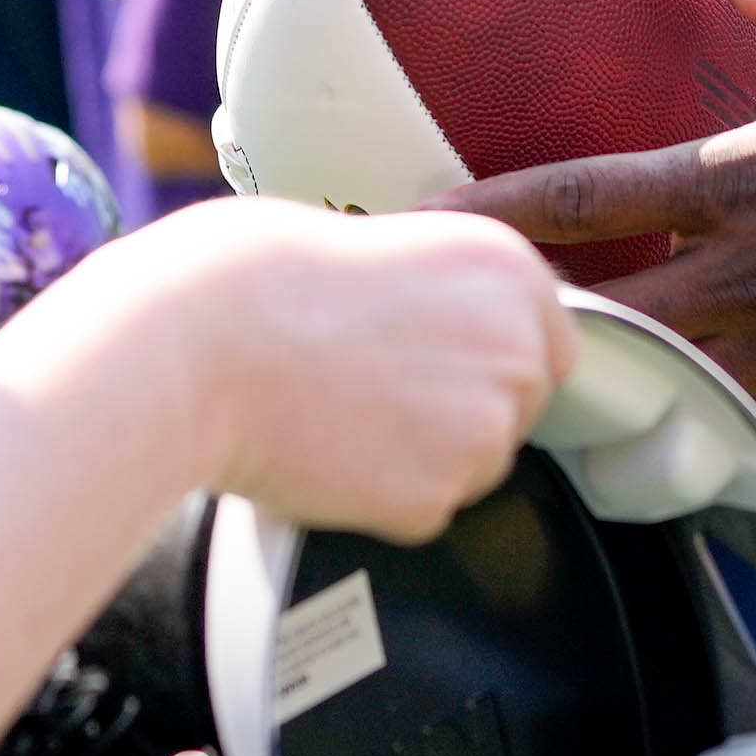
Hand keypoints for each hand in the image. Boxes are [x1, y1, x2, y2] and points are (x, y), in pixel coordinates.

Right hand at [84, 200, 574, 541]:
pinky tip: (325, 450)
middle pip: (517, 408)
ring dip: (419, 455)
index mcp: (510, 270)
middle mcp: (516, 349)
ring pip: (472, 466)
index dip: (489, 359)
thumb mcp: (382, 244)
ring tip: (336, 412)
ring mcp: (483, 430)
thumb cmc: (263, 278)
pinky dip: (378, 497)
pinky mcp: (436, 498)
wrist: (206, 338)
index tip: (441, 363)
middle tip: (372, 389)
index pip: (548, 343)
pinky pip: (421, 511)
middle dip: (457, 410)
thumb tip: (448, 336)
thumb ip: (443, 295)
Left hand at [445, 0, 755, 439]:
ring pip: (651, 394)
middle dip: (515, 321)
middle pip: (596, 316)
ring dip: (579, 388)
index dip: (492, 210)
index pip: (589, 197)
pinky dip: (662, 434)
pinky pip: (721, 436)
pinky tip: (607, 436)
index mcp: (751, 175)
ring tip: (498, 383)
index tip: (419, 215)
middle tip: (438, 318)